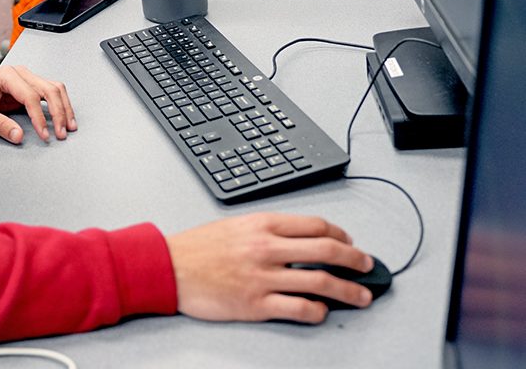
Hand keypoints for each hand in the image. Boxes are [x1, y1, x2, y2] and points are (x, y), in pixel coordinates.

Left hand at [0, 65, 75, 143]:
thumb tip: (18, 135)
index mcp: (7, 75)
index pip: (30, 96)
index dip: (39, 117)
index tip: (44, 134)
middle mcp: (19, 73)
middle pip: (48, 89)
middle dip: (58, 112)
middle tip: (60, 133)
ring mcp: (25, 78)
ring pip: (53, 88)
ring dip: (64, 107)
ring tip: (68, 126)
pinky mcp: (28, 86)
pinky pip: (49, 91)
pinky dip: (60, 104)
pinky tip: (64, 116)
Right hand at [166, 213, 375, 323]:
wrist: (169, 267)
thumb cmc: (197, 247)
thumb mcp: (234, 225)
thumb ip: (265, 230)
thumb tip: (298, 239)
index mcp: (261, 224)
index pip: (315, 225)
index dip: (340, 234)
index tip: (348, 242)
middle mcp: (266, 248)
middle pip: (326, 250)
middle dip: (355, 259)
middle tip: (367, 266)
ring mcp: (263, 277)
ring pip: (320, 281)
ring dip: (348, 290)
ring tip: (361, 296)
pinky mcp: (256, 304)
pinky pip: (298, 308)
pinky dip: (317, 311)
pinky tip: (322, 311)